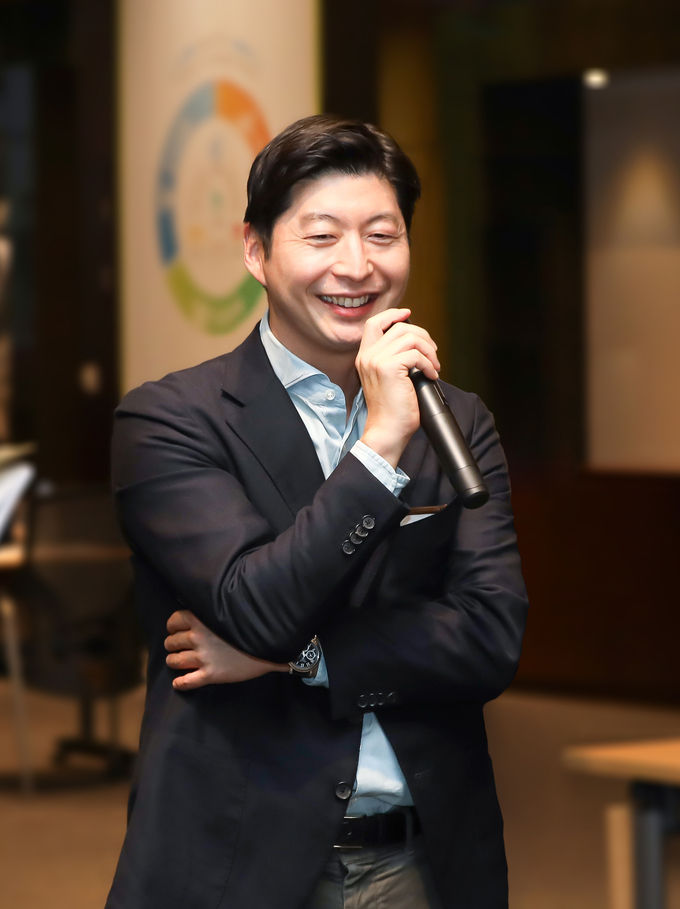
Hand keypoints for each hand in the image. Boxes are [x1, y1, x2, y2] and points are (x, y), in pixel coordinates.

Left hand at [164, 610, 288, 690]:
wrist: (269, 644)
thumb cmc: (250, 624)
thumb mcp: (228, 611)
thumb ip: (210, 610)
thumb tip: (201, 605)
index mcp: (201, 620)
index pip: (174, 621)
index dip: (173, 626)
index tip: (176, 629)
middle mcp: (198, 638)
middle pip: (171, 642)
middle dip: (172, 645)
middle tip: (177, 646)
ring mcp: (203, 657)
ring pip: (175, 661)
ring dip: (173, 662)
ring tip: (177, 662)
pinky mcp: (211, 675)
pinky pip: (186, 682)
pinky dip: (180, 683)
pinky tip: (179, 682)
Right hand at [356, 308, 439, 467]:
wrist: (387, 431)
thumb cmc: (392, 410)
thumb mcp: (389, 379)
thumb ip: (395, 359)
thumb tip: (418, 344)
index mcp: (365, 357)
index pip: (374, 323)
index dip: (393, 315)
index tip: (408, 314)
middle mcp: (368, 356)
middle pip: (399, 327)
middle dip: (422, 336)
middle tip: (433, 353)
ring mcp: (377, 361)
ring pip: (410, 338)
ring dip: (429, 350)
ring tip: (434, 366)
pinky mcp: (389, 369)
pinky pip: (417, 355)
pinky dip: (430, 364)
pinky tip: (431, 375)